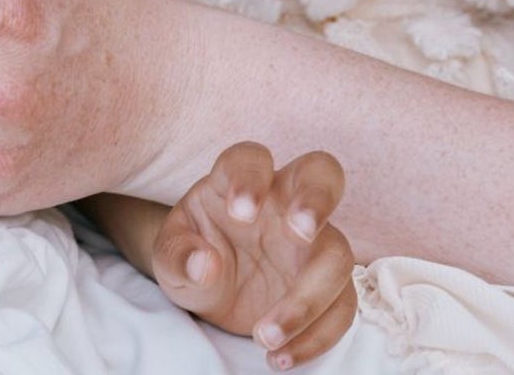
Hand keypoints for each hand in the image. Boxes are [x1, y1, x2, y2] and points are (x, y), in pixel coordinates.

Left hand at [152, 143, 355, 369]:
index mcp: (240, 180)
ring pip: (338, 253)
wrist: (208, 284)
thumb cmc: (193, 251)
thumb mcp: (170, 255)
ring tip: (264, 336)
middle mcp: (284, 201)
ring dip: (308, 299)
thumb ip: (179, 254)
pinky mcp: (325, 283)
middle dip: (318, 198)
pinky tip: (281, 356)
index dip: (250, 178)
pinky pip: (342, 305)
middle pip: (322, 174)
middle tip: (299, 232)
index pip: (251, 159)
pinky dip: (318, 335)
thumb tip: (205, 264)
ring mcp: (310, 242)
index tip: (240, 212)